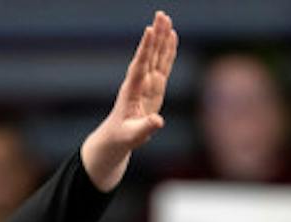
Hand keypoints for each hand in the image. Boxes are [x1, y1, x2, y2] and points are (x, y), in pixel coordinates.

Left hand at [80, 11, 177, 190]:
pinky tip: (173, 37)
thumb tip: (158, 122)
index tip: (149, 30)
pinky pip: (163, 65)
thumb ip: (145, 128)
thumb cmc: (122, 137)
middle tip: (161, 15)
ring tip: (167, 19)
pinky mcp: (155, 87)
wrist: (117, 138)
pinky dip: (168, 51)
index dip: (145, 49)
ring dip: (162, 39)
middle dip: (155, 36)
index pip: (140, 66)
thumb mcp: (133, 136)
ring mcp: (147, 83)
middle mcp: (139, 82)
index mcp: (132, 90)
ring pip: (157, 56)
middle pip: (149, 55)